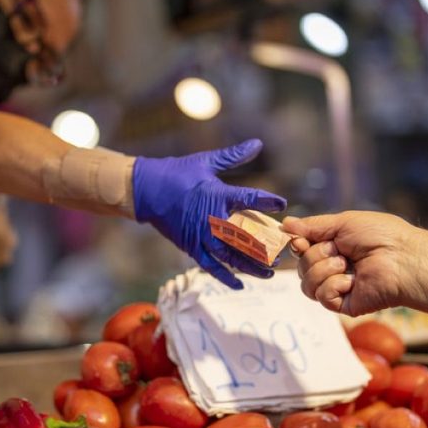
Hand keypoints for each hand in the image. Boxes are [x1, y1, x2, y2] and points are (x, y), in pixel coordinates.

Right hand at [132, 140, 286, 288]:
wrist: (146, 191)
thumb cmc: (177, 173)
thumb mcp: (206, 162)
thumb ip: (233, 156)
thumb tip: (257, 144)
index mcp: (217, 195)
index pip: (249, 198)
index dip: (267, 201)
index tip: (282, 204)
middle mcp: (212, 219)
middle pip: (245, 237)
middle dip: (266, 246)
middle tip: (282, 252)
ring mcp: (201, 236)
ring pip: (231, 256)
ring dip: (251, 266)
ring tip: (269, 272)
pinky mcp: (191, 246)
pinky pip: (211, 266)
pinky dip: (225, 276)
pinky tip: (240, 284)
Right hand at [282, 211, 419, 315]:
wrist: (402, 258)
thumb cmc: (381, 236)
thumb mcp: (342, 222)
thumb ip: (312, 226)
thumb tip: (285, 224)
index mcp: (334, 247)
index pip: (301, 250)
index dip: (297, 245)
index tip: (300, 241)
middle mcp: (333, 268)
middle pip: (300, 267)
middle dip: (316, 255)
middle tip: (339, 251)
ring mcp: (337, 287)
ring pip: (306, 283)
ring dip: (324, 270)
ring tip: (346, 264)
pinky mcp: (343, 304)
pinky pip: (321, 296)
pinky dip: (333, 285)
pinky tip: (352, 281)